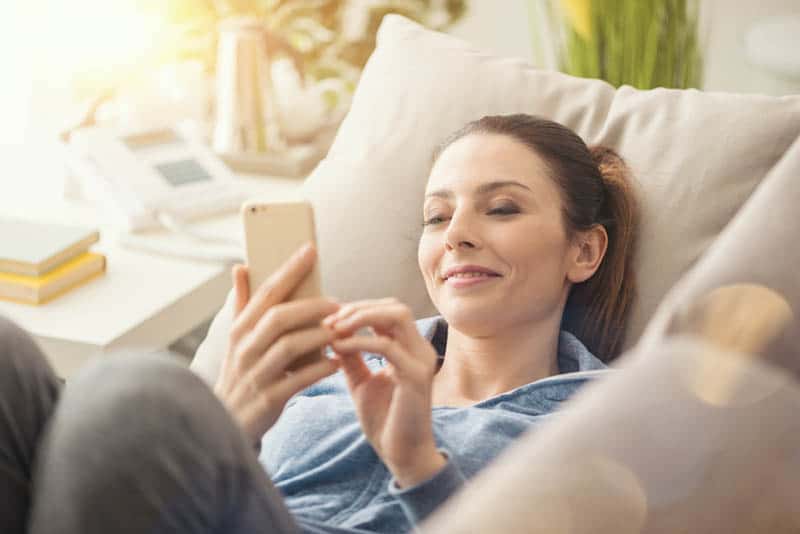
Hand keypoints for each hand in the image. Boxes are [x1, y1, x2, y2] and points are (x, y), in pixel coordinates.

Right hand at [214, 244, 339, 445]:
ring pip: (289, 346)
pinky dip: (320, 370)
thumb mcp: (235, 339)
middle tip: (337, 303)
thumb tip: (241, 266)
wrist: (224, 423)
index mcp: (239, 330)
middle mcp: (244, 348)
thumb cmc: (240, 374)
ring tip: (339, 332)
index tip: (311, 250)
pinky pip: (299, 380)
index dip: (288, 270)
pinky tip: (336, 363)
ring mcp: (255, 374)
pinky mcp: (268, 399)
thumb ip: (241, 303)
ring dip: (318, 336)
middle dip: (311, 306)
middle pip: (278, 317)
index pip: (265, 292)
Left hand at [324, 298, 445, 486]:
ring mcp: (422, 360)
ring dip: (361, 317)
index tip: (328, 318)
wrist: (402, 455)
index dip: (359, 309)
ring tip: (333, 327)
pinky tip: (338, 347)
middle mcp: (421, 349)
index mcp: (410, 348)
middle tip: (330, 319)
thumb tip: (329, 332)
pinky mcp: (416, 376)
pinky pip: (387, 347)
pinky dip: (359, 342)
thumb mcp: (360, 381)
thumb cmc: (384, 419)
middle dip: (360, 308)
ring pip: (397, 317)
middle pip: (396, 307)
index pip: (389, 311)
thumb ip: (350, 356)